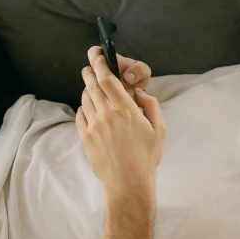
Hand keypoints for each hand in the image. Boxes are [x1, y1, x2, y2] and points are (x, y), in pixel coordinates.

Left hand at [76, 47, 165, 203]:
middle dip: (90, 72)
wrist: (128, 183)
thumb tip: (138, 93)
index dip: (100, 63)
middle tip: (89, 66)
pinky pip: (80, 116)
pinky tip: (87, 108)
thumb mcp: (159, 129)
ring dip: (86, 89)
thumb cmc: (146, 157)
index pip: (107, 79)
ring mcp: (93, 126)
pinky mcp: (85, 138)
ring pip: (85, 99)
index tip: (98, 55)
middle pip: (92, 85)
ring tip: (89, 86)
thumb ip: (150, 105)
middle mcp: (107, 115)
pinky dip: (83, 108)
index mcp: (126, 110)